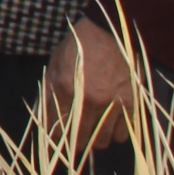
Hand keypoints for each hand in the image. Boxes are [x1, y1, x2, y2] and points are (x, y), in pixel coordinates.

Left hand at [44, 18, 135, 155]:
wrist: (112, 30)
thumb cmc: (79, 45)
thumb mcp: (55, 62)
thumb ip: (48, 90)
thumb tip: (43, 116)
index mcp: (65, 89)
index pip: (56, 129)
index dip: (55, 140)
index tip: (56, 143)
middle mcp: (88, 101)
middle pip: (80, 141)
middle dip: (75, 144)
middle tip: (76, 140)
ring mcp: (111, 104)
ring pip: (102, 141)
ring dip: (96, 139)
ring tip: (95, 131)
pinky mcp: (130, 104)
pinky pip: (123, 134)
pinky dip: (116, 133)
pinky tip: (112, 125)